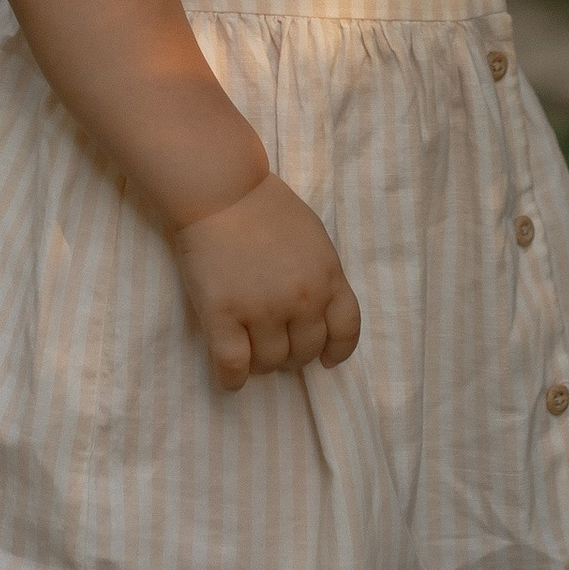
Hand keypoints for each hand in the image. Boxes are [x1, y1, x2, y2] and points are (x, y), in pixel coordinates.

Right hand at [173, 174, 360, 390]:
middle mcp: (302, 299)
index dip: (338, 350)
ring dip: (263, 364)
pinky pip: (233, 365)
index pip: (346, 330)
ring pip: (270, 363)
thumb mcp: (314, 237)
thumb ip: (320, 274)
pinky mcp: (224, 315)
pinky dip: (233, 379)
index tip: (327, 359)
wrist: (221, 190)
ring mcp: (263, 310)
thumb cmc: (265, 206)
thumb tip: (317, 308)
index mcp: (328, 277)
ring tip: (252, 353)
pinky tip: (231, 379)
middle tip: (277, 345)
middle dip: (293, 355)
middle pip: (305, 352)